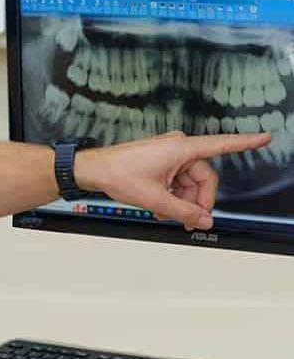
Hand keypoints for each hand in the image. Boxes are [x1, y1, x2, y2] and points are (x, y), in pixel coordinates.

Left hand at [75, 130, 271, 230]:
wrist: (93, 170)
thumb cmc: (118, 173)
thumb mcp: (155, 198)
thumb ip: (183, 212)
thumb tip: (203, 220)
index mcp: (181, 149)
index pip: (221, 144)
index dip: (245, 142)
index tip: (264, 137)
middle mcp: (178, 148)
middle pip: (203, 178)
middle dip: (196, 200)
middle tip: (186, 219)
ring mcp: (169, 154)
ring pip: (189, 183)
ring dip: (181, 200)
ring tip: (164, 212)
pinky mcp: (161, 161)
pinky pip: (177, 181)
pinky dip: (172, 195)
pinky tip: (159, 206)